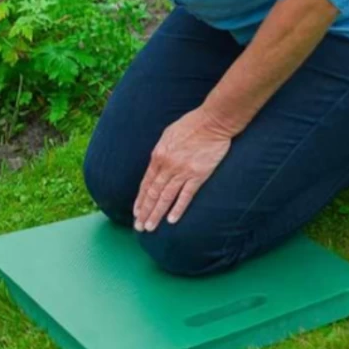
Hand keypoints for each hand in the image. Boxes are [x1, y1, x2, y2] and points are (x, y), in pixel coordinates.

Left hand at [133, 106, 234, 229]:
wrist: (212, 122)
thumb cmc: (190, 125)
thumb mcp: (167, 136)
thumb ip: (161, 153)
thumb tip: (156, 166)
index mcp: (158, 156)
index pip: (146, 183)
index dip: (140, 200)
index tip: (136, 213)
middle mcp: (167, 166)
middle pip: (153, 193)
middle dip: (145, 211)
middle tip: (139, 227)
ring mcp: (182, 172)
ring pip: (166, 197)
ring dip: (157, 213)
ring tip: (150, 227)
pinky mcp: (198, 175)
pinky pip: (186, 195)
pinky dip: (178, 209)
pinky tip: (171, 220)